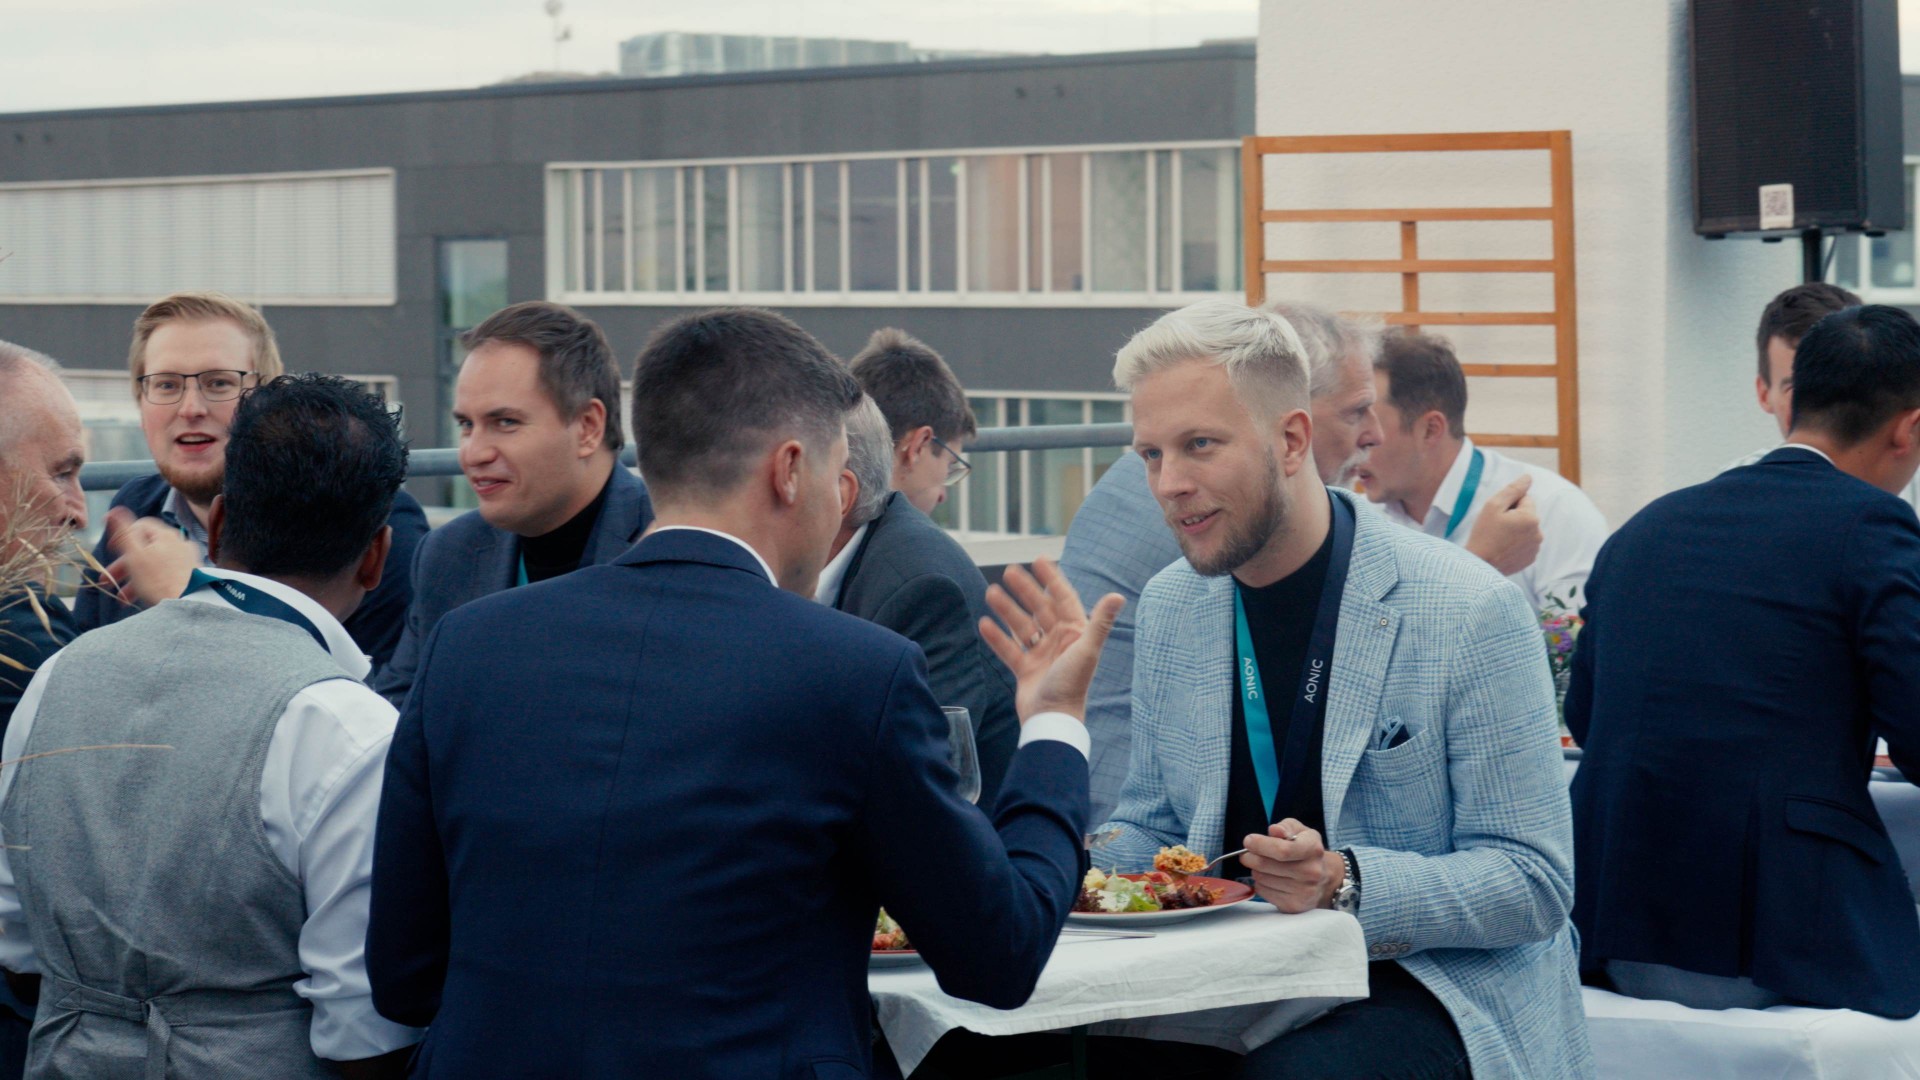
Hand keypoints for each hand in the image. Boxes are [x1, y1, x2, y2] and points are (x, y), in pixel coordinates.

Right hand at [98, 507, 198, 607]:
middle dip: (122, 565)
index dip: (122, 535)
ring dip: (132, 578)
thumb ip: (123, 532)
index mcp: (165, 534)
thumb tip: (113, 511)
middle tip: (107, 579)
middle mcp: (178, 543)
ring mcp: (185, 558)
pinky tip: (136, 599)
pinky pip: (164, 574)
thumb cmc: (158, 580)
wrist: (187, 604)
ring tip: (120, 597)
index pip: (140, 525)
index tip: (110, 549)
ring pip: (152, 564)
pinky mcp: (189, 574)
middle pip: (144, 548)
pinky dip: (148, 583)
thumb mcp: (134, 555)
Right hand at [978, 557, 1123, 722]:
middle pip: (1039, 608)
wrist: (1052, 719)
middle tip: (1009, 571)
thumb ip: (1101, 622)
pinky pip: (1009, 648)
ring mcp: (1041, 655)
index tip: (1038, 559)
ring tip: (991, 592)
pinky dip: (997, 637)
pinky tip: (984, 623)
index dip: (1051, 578)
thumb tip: (1118, 595)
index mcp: (1076, 633)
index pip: (1062, 598)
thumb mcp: (1087, 650)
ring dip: (1007, 609)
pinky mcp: (1025, 670)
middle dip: (1025, 590)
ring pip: (1021, 626)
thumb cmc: (1072, 685)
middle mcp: (1059, 641)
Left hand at [1239, 818, 1342, 912]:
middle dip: (1250, 857)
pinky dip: (1260, 883)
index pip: (1282, 850)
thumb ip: (1286, 827)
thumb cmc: (1306, 850)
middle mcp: (1311, 872)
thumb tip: (1274, 830)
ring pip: (1261, 878)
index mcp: (1313, 849)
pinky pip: (1262, 891)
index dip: (1260, 845)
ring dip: (1255, 870)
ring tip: (1264, 866)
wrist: (1325, 879)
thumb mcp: (1301, 831)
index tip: (1248, 841)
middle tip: (1247, 854)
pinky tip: (1269, 878)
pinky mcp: (1293, 906)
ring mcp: (1303, 892)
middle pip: (1265, 865)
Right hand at [1463, 474, 1541, 575]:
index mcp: (1531, 517)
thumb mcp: (1493, 505)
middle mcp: (1538, 533)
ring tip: (1499, 539)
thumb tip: (1528, 477)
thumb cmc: (1484, 533)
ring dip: (1516, 530)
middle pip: (1527, 514)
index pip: (1525, 499)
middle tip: (1497, 527)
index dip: (1509, 504)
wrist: (1479, 564)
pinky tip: (1503, 548)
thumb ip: (1513, 489)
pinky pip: (1526, 543)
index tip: (1498, 516)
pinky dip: (1517, 543)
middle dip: (1514, 517)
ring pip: (1527, 529)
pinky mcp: (1531, 558)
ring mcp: (1536, 547)